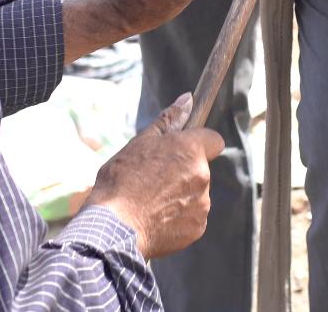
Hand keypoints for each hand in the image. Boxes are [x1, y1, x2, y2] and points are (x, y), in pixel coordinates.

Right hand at [88, 93, 223, 258]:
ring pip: (196, 193)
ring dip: (181, 195)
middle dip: (184, 171)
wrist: (113, 228)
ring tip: (151, 201)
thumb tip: (187, 99)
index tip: (183, 151)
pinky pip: (192, 216)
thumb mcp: (140, 143)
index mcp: (190, 150)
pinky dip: (178, 217)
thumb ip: (168, 120)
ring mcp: (202, 204)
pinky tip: (155, 218)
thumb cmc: (122, 181)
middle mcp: (202, 175)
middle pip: (201, 168)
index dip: (199, 144)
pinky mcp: (198, 227)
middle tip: (154, 179)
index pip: (214, 140)